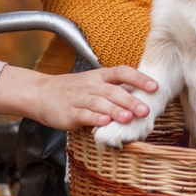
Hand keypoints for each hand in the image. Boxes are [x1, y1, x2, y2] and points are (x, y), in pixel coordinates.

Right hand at [0, 64, 157, 130]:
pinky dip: (94, 119)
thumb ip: (116, 87)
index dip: (139, 78)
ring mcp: (79, 99)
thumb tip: (144, 93)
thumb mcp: (94, 82)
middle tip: (146, 110)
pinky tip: (104, 123)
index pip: (122, 72)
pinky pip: (83, 115)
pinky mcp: (69, 113)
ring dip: (115, 110)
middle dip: (131, 100)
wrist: (41, 93)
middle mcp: (91, 85)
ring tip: (128, 118)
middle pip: (113, 90)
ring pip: (99, 103)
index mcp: (100, 76)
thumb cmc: (73, 90)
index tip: (155, 86)